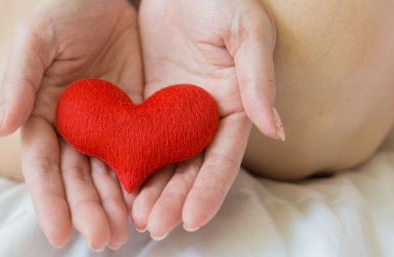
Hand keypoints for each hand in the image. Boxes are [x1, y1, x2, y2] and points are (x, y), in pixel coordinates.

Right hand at [0, 0, 142, 249]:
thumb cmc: (64, 9)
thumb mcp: (35, 40)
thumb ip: (18, 82)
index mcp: (40, 113)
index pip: (42, 165)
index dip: (49, 200)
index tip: (60, 234)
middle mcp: (70, 126)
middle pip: (76, 177)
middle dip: (87, 209)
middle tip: (103, 239)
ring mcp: (103, 124)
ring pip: (106, 172)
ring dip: (114, 203)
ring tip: (125, 233)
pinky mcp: (134, 116)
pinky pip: (137, 151)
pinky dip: (140, 177)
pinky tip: (148, 200)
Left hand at [132, 0, 283, 238]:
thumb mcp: (247, 31)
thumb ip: (258, 77)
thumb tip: (276, 129)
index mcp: (234, 108)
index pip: (223, 158)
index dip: (209, 190)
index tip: (192, 219)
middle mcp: (205, 119)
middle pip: (191, 169)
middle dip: (174, 200)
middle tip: (154, 226)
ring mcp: (175, 115)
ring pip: (164, 162)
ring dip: (151, 191)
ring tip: (135, 218)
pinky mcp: (148, 106)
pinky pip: (138, 139)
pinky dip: (131, 164)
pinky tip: (117, 186)